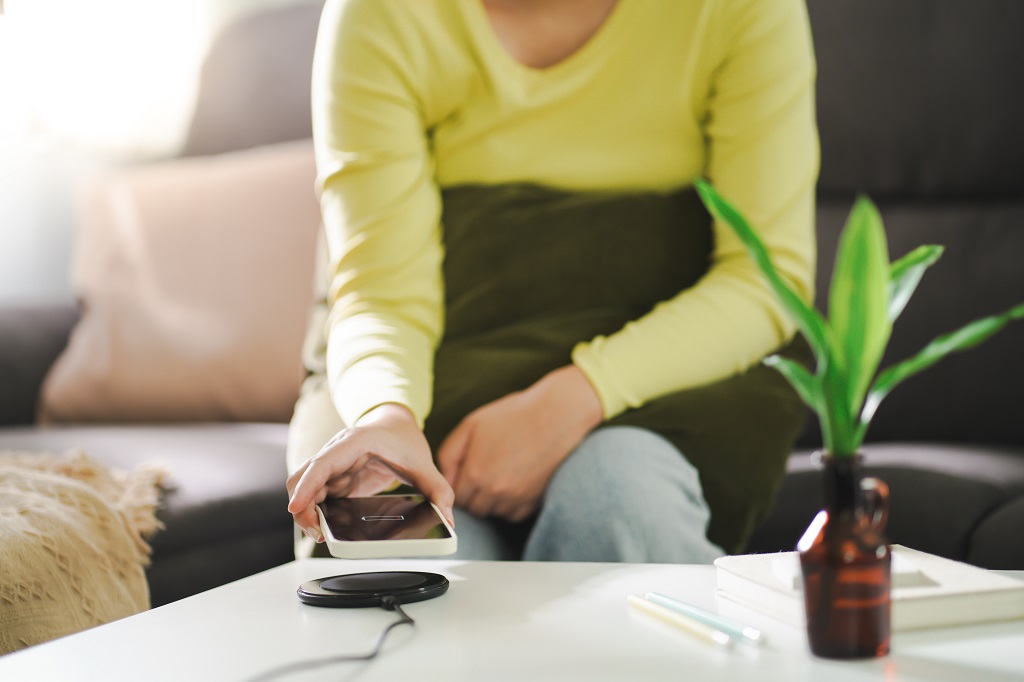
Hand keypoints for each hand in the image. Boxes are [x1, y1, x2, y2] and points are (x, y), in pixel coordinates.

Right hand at [287, 404, 454, 542]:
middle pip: (303, 478)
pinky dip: (314, 511)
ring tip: (322, 534)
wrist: (395, 424)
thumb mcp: (424, 463)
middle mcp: (336, 452)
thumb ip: (438, 489)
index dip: (307, 485)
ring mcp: (332, 466)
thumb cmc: (404, 439)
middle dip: (302, 506)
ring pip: (304, 488)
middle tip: (319, 533)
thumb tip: (447, 517)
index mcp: (355, 442)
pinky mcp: (333, 479)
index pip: (323, 463)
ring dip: (306, 512)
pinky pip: (314, 495)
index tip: (296, 507)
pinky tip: (326, 527)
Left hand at [437, 364, 602, 521]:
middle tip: (486, 470)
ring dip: (494, 499)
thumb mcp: (471, 425)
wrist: (556, 415)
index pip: (456, 498)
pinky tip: (517, 479)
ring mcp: (516, 499)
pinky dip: (512, 502)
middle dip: (476, 494)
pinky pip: (515, 513)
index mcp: (474, 474)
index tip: (469, 470)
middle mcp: (494, 492)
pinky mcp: (535, 501)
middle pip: (475, 509)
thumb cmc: (512, 416)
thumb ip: (449, 455)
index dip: (461, 484)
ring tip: (503, 471)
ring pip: (495, 512)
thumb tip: (444, 479)